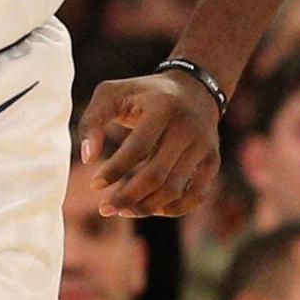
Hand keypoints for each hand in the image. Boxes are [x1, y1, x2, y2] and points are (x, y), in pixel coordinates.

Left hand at [78, 69, 219, 217]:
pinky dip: (174, 208)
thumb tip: (88, 159)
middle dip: (127, 197)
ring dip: (146, 206)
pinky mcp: (212, 160)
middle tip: (105, 208)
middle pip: (156, 175)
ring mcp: (203, 146)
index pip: (137, 148)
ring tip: (123, 210)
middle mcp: (187, 128)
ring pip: (174, 189)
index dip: (115, 170)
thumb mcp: (112, 94)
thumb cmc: (143, 94)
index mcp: (162, 108)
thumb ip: (92, 121)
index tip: (95, 185)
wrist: (194, 89)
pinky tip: (152, 209)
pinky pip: (196, 194)